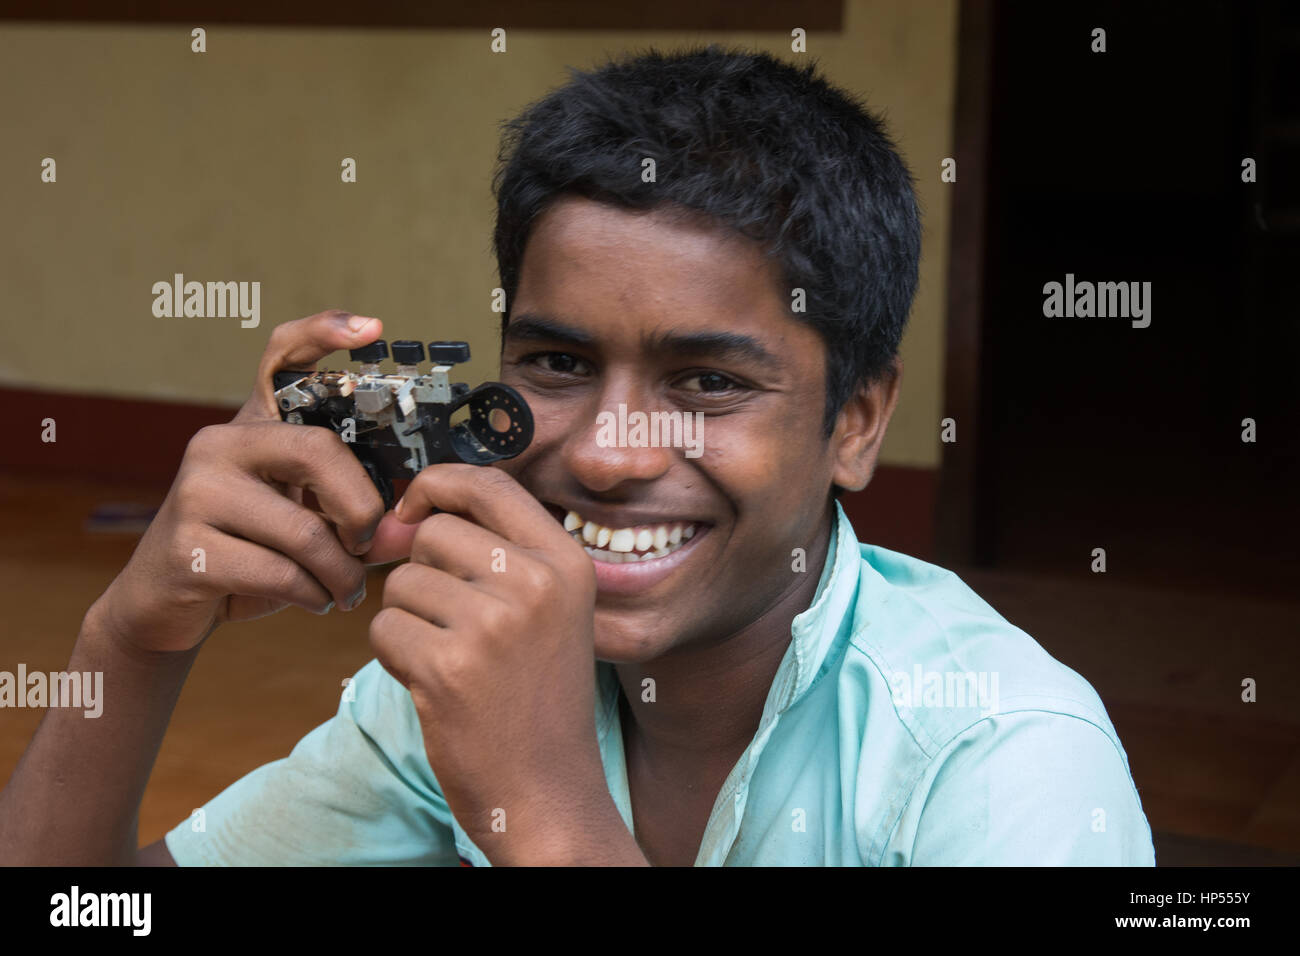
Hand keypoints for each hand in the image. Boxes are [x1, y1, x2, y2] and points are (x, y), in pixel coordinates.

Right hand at [92, 310, 402, 654]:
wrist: (164, 603)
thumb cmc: (248, 551)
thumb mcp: (298, 518)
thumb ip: (353, 513)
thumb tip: (409, 529)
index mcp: (252, 424)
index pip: (283, 360)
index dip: (325, 333)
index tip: (372, 328)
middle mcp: (218, 444)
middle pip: (320, 454)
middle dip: (362, 510)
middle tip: (368, 543)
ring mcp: (196, 492)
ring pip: (306, 532)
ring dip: (342, 574)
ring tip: (345, 589)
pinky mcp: (186, 548)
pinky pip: (280, 574)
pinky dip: (313, 596)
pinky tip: (315, 601)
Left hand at [370, 464, 636, 863]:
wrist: (547, 788)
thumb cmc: (536, 695)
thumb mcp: (544, 610)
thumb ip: (485, 551)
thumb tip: (393, 518)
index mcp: (566, 562)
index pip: (488, 483)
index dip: (437, 485)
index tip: (413, 509)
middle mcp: (536, 583)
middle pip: (433, 533)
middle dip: (421, 573)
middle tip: (450, 623)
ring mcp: (493, 624)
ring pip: (402, 583)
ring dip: (408, 620)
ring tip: (450, 659)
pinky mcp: (449, 667)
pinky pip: (384, 629)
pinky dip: (394, 656)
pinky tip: (435, 685)